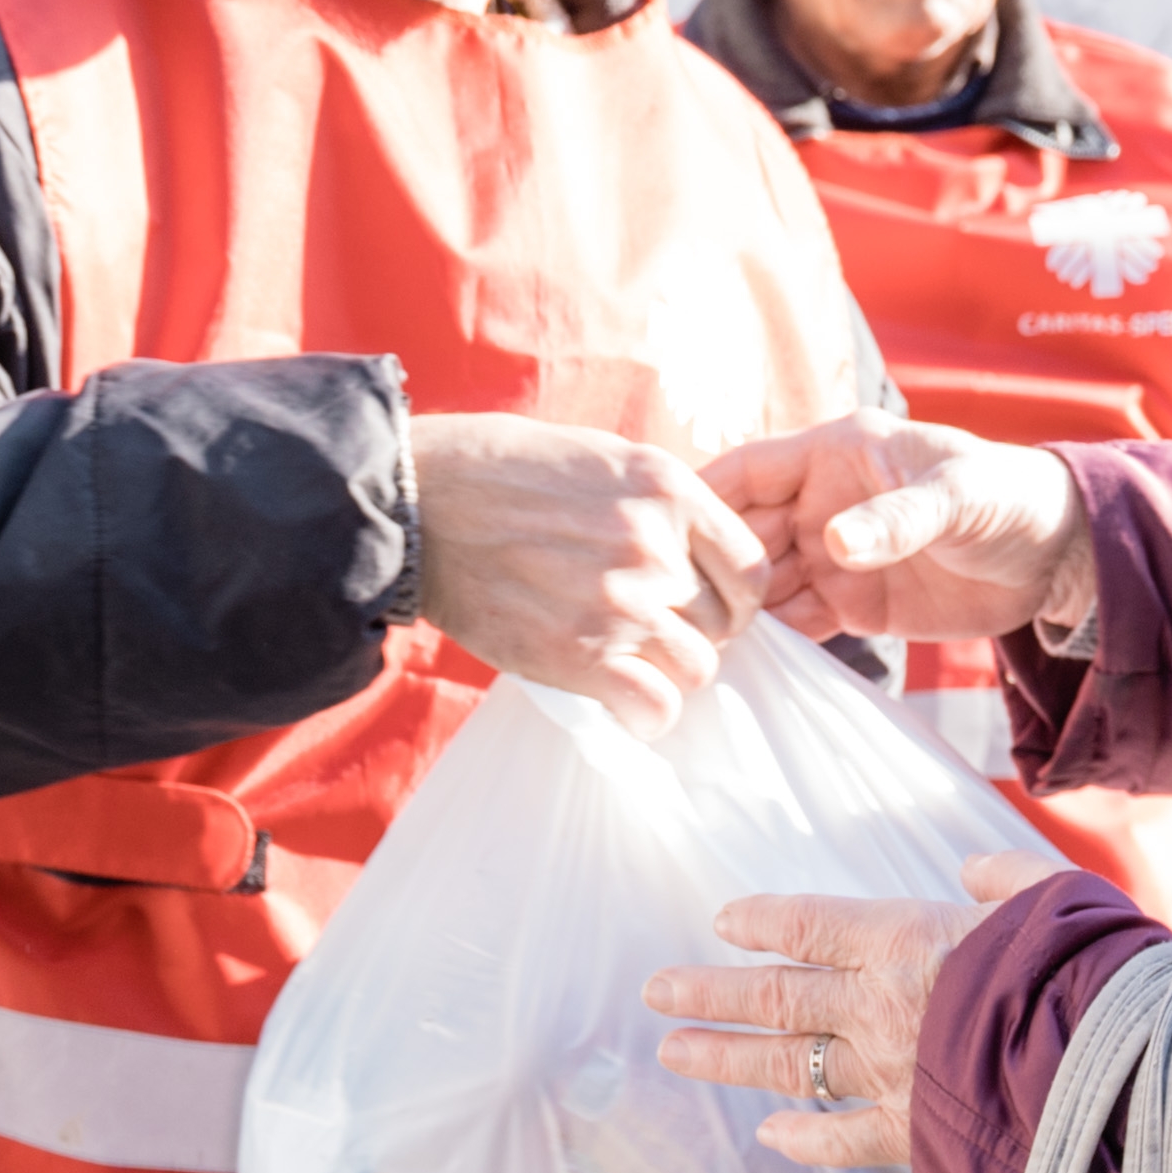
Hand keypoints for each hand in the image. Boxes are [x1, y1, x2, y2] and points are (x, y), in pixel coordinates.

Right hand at [411, 412, 763, 724]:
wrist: (421, 500)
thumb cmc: (502, 472)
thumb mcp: (602, 458)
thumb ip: (657, 505)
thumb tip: (695, 554)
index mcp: (669, 490)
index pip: (750, 570)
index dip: (732, 599)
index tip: (700, 606)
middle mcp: (656, 545)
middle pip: (724, 625)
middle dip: (693, 635)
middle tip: (648, 635)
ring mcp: (622, 602)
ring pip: (695, 669)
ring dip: (666, 675)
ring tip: (627, 663)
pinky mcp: (581, 652)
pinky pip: (655, 707)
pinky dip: (645, 715)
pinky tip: (620, 701)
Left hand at [647, 853, 1062, 1170]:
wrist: (1116, 1065)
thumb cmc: (1090, 969)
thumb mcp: (1056, 896)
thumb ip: (1005, 881)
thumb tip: (972, 871)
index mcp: (908, 938)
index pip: (810, 927)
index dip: (761, 921)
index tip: (722, 921)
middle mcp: (881, 1004)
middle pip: (775, 995)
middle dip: (709, 992)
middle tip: (655, 991)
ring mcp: (892, 1071)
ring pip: (788, 1063)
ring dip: (727, 1057)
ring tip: (675, 1052)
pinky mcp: (915, 1130)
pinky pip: (843, 1136)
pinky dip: (804, 1137)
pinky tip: (770, 1135)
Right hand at [698, 417, 1095, 648]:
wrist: (1057, 556)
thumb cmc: (1008, 497)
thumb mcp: (956, 497)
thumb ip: (898, 518)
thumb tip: (835, 543)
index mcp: (836, 455)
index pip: (749, 471)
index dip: (705, 499)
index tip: (662, 533)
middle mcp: (822, 503)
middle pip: (743, 534)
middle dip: (711, 568)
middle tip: (680, 610)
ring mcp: (834, 557)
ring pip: (763, 583)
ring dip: (738, 611)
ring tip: (703, 645)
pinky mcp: (854, 604)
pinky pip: (798, 621)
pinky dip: (775, 641)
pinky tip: (748, 665)